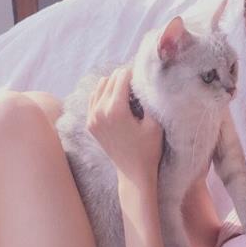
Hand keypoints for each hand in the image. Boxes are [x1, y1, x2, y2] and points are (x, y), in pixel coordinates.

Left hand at [86, 67, 163, 183]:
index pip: (122, 77)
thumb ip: (149, 100)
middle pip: (110, 79)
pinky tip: (116, 100)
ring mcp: (92, 118)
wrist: (133, 173)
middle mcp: (99, 112)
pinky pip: (94, 99)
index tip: (144, 76)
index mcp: (115, 110)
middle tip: (138, 83)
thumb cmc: (148, 150)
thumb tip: (147, 81)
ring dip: (114, 84)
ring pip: (100, 86)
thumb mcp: (154, 124)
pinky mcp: (90, 124)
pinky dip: (104, 94)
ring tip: (128, 92)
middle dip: (124, 77)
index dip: (134, 73)